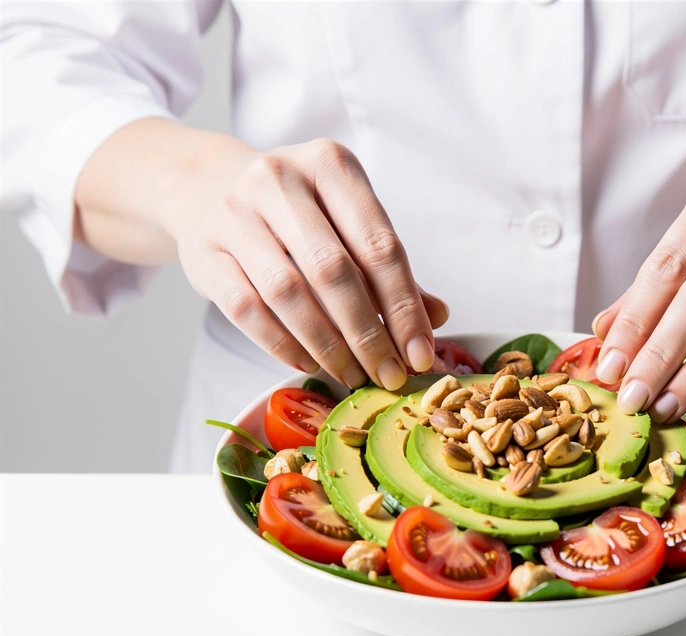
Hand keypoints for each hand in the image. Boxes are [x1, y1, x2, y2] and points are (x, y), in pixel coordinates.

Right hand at [167, 138, 446, 389]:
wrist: (206, 188)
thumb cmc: (295, 212)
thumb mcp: (345, 221)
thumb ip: (388, 267)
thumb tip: (436, 316)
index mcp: (330, 165)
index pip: (379, 245)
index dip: (404, 306)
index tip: (421, 354)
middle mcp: (280, 178)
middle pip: (334, 271)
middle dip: (368, 334)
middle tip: (388, 375)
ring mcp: (235, 213)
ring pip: (288, 292)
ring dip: (327, 345)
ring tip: (352, 374)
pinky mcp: (203, 251)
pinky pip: (246, 309)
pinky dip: (281, 344)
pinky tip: (309, 363)